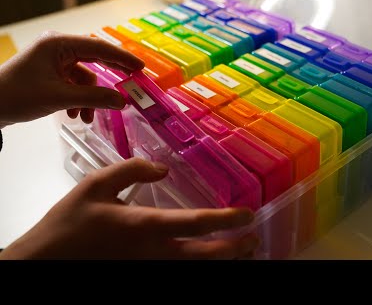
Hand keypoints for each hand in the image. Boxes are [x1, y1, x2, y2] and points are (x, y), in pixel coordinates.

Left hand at [0, 31, 144, 127]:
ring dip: (90, 98)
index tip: (140, 68)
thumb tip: (122, 101)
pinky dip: (79, 99)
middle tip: (131, 84)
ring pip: (85, 77)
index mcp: (58, 44)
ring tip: (88, 117)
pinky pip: (75, 84)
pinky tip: (75, 114)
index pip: (99, 48)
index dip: (122, 58)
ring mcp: (54, 61)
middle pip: (95, 59)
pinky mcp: (51, 73)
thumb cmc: (17, 96)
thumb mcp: (60, 98)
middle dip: (110, 77)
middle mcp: (58, 48)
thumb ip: (95, 98)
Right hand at [0, 158, 258, 259]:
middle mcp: (154, 253)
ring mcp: (149, 269)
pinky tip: (209, 260)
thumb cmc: (69, 223)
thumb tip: (162, 170)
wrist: (44, 262)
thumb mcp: (95, 185)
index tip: (248, 214)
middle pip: (205, 256)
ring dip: (223, 262)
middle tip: (254, 240)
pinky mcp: (142, 275)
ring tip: (243, 253)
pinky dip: (199, 267)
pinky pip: (178, 273)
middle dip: (235, 249)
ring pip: (195, 270)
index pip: (196, 224)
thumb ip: (131, 171)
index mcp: (144, 226)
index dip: (226, 219)